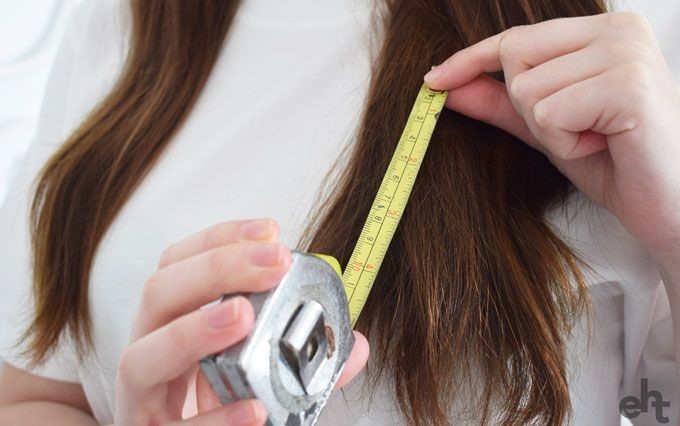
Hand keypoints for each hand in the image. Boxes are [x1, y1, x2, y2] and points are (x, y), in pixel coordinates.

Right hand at [114, 219, 368, 424]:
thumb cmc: (221, 407)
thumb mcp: (259, 373)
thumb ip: (307, 359)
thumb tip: (358, 346)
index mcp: (171, 324)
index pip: (178, 265)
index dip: (218, 241)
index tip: (269, 232)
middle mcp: (148, 353)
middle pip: (158, 295)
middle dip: (216, 269)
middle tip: (273, 263)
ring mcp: (141, 400)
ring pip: (141, 359)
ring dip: (194, 331)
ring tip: (243, 315)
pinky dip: (215, 420)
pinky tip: (253, 408)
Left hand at [425, 12, 679, 262]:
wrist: (670, 204)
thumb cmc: (615, 162)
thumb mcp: (546, 128)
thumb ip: (499, 103)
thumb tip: (445, 85)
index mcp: (602, 30)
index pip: (516, 38)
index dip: (471, 60)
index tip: (433, 79)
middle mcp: (618, 29)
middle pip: (516, 58)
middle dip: (530, 108)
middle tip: (578, 129)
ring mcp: (626, 53)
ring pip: (528, 90)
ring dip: (550, 131)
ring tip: (594, 140)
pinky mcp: (628, 85)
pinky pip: (550, 113)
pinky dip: (566, 143)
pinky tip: (604, 146)